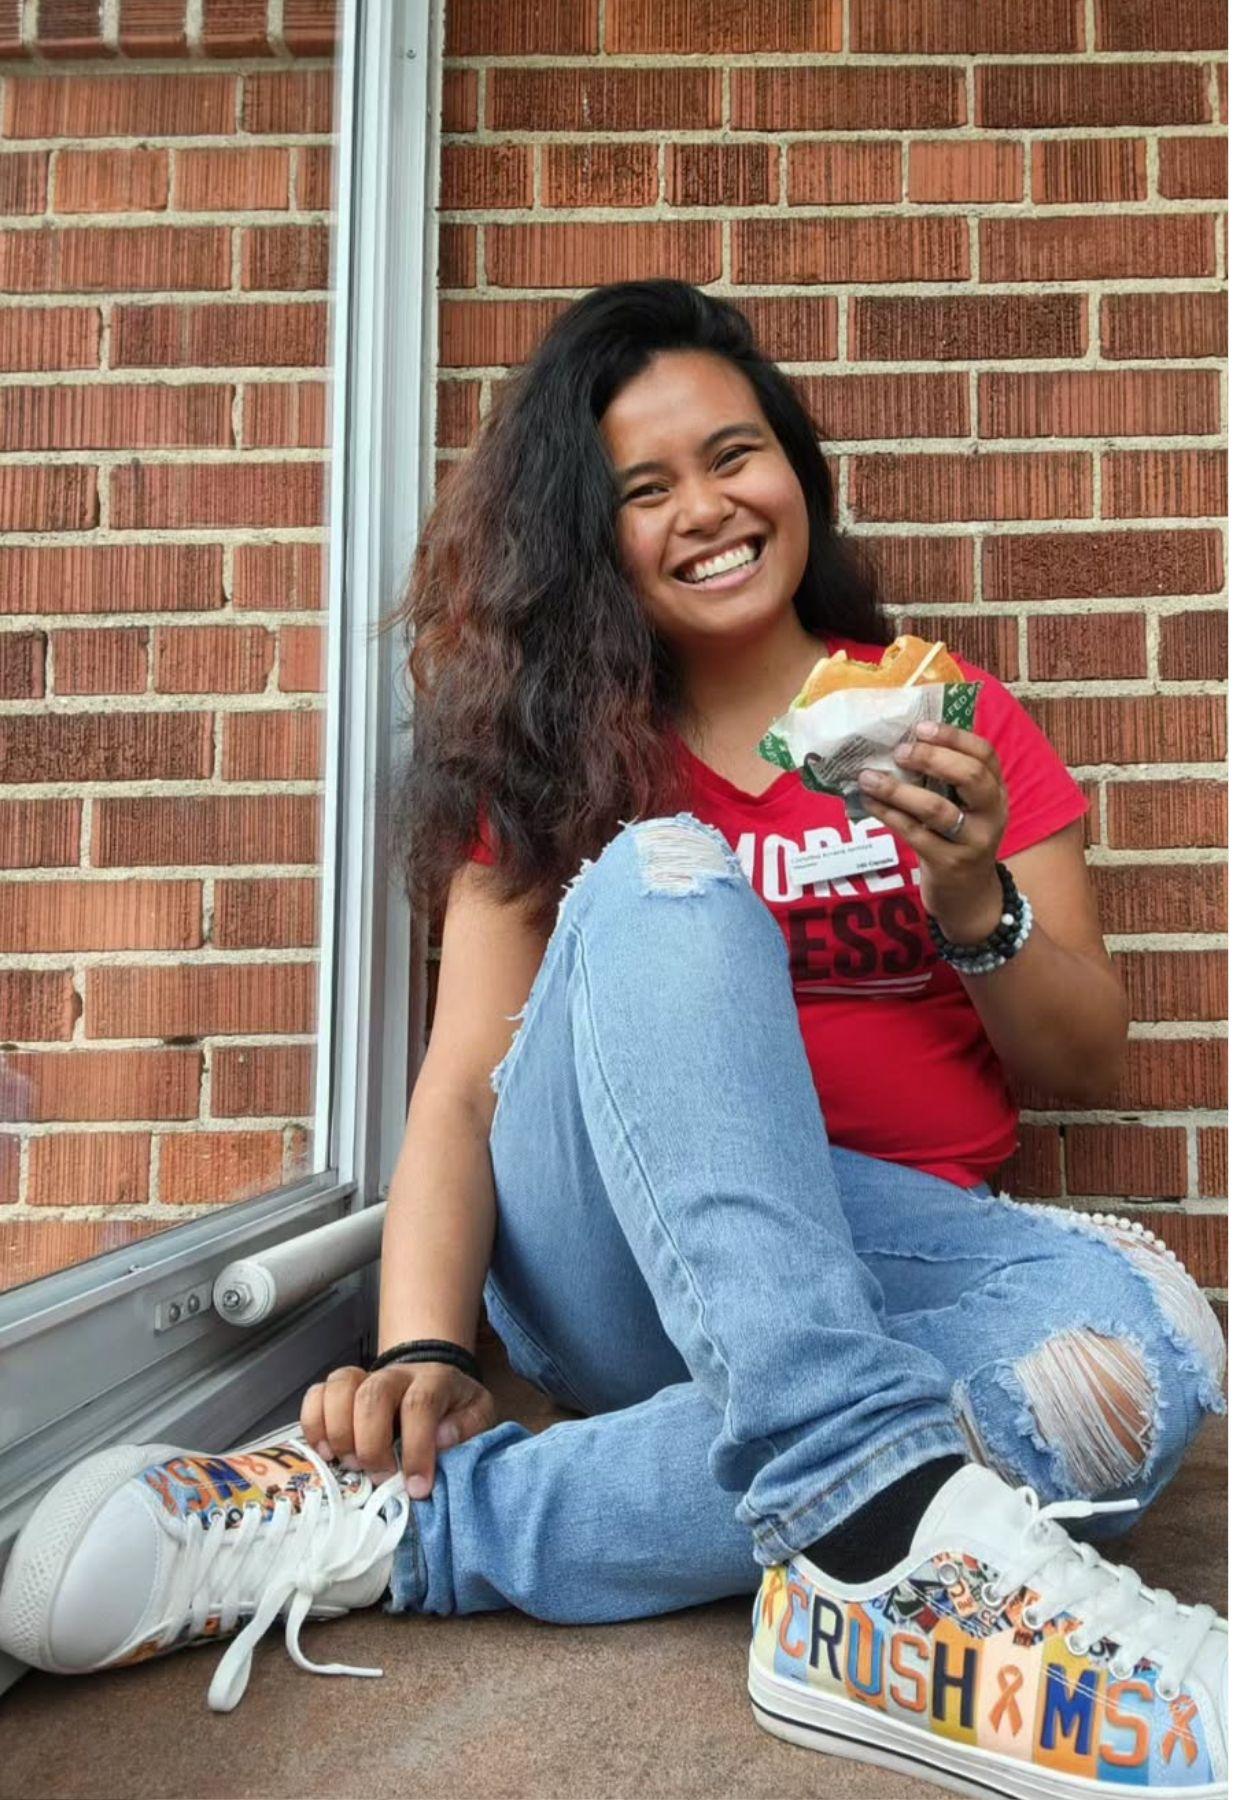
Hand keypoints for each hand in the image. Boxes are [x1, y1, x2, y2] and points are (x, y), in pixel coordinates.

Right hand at [299, 1362, 496, 1500]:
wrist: (433, 1385)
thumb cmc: (455, 1410)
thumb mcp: (478, 1417)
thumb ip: (467, 1428)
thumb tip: (442, 1439)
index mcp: (435, 1380)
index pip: (420, 1404)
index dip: (417, 1448)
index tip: (417, 1488)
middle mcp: (397, 1374)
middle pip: (372, 1395)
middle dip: (372, 1444)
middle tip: (379, 1477)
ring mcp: (366, 1378)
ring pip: (340, 1388)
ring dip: (339, 1432)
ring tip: (349, 1464)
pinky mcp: (342, 1391)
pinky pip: (316, 1394)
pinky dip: (314, 1424)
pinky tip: (325, 1452)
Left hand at [856, 720, 1009, 942]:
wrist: (969, 897)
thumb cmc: (958, 841)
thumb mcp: (966, 809)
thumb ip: (946, 780)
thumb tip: (901, 743)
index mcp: (997, 792)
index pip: (986, 755)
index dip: (954, 737)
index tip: (921, 727)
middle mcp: (992, 815)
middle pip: (970, 777)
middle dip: (932, 758)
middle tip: (899, 751)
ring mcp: (972, 842)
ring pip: (937, 809)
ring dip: (899, 790)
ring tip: (869, 777)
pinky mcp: (949, 864)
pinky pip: (914, 834)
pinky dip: (889, 814)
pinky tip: (869, 802)